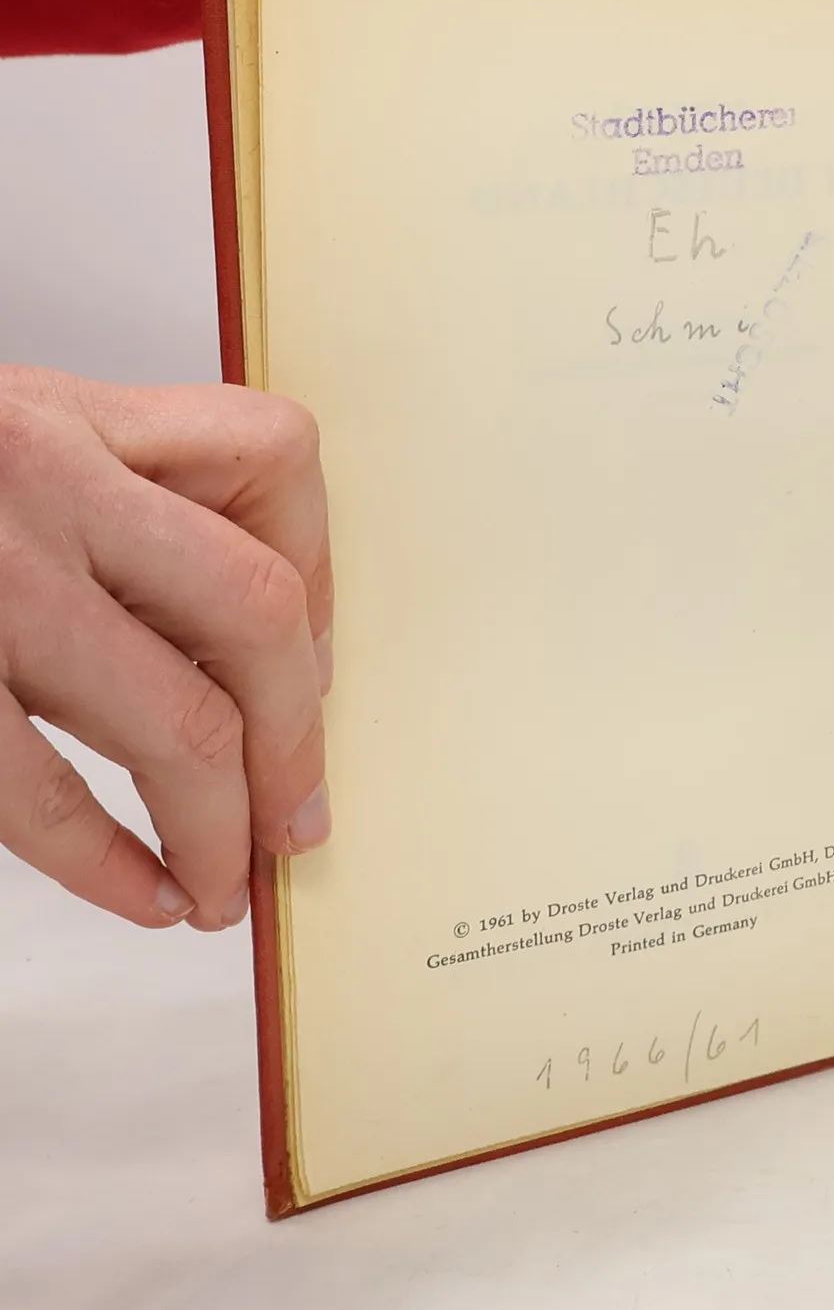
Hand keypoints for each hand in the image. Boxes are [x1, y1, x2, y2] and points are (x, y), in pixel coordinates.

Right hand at [0, 367, 331, 929]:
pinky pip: (36, 793)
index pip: (270, 455)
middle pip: (255, 610)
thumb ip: (100, 497)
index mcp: (64, 416)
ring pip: (172, 718)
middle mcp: (36, 486)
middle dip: (295, 733)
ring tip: (229, 882)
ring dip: (221, 823)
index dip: (321, 566)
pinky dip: (109, 863)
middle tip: (298, 813)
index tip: (316, 659)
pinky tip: (143, 893)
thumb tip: (240, 640)